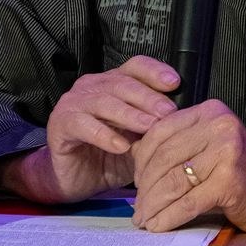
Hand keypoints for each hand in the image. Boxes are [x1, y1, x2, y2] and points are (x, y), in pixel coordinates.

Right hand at [0, 56, 179, 202]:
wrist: (76, 179)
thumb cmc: (111, 155)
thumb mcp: (140, 139)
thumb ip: (155, 126)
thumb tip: (185, 119)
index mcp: (113, 83)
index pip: (135, 67)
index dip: (154, 71)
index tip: (175, 83)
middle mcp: (92, 87)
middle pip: (122, 83)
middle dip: (148, 97)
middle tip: (168, 113)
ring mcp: (74, 103)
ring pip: (104, 102)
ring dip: (129, 114)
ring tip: (149, 127)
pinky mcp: (60, 125)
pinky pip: (83, 125)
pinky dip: (104, 135)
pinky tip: (121, 146)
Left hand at [131, 99, 245, 232]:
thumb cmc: (240, 170)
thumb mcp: (209, 145)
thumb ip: (178, 144)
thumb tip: (134, 157)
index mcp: (209, 112)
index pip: (161, 131)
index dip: (141, 159)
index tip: (135, 181)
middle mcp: (218, 126)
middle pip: (164, 157)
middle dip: (145, 187)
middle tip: (138, 207)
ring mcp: (226, 152)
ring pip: (173, 180)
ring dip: (153, 205)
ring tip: (144, 219)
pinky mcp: (229, 181)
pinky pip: (188, 201)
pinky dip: (169, 216)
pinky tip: (159, 226)